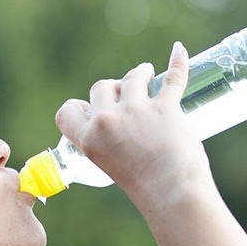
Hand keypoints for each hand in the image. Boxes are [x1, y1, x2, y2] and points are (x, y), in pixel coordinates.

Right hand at [55, 42, 213, 206]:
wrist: (173, 194)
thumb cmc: (145, 187)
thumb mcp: (110, 166)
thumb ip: (109, 143)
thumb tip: (124, 124)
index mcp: (89, 140)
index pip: (67, 112)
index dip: (79, 106)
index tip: (92, 108)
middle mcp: (108, 121)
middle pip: (101, 87)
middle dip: (114, 88)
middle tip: (127, 97)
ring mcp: (137, 111)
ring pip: (134, 76)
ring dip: (141, 73)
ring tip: (149, 75)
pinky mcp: (165, 107)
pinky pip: (173, 76)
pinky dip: (178, 61)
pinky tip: (179, 50)